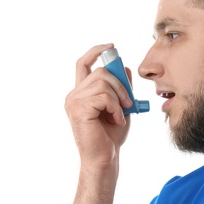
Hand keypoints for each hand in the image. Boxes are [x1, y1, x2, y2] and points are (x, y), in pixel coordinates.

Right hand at [65, 43, 131, 170]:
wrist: (105, 157)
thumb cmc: (111, 134)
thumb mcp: (120, 106)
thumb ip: (120, 88)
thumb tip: (124, 68)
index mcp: (82, 93)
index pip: (83, 63)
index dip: (96, 51)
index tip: (111, 46)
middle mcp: (74, 95)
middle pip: (99, 71)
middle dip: (120, 83)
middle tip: (128, 101)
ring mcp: (74, 102)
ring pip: (103, 83)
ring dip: (119, 97)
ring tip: (122, 113)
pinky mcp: (79, 109)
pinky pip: (104, 96)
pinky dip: (116, 107)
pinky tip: (117, 119)